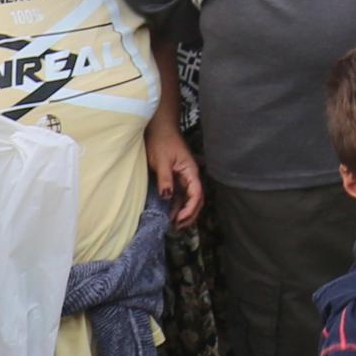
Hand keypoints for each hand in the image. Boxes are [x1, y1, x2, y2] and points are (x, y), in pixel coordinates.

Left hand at [145, 112, 203, 226]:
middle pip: (197, 199)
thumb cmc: (161, 141)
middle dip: (190, 215)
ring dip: (184, 212)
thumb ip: (165, 179)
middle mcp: (190, 176)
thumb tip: (167, 197)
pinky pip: (181, 195)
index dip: (190, 209)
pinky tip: (171, 214)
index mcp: (190, 171)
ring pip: (189, 199)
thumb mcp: (161, 160)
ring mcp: (183, 177)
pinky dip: (178, 206)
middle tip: (178, 227)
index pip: (196, 194)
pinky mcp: (176, 178)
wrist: (158, 128)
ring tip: (175, 224)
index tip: (179, 219)